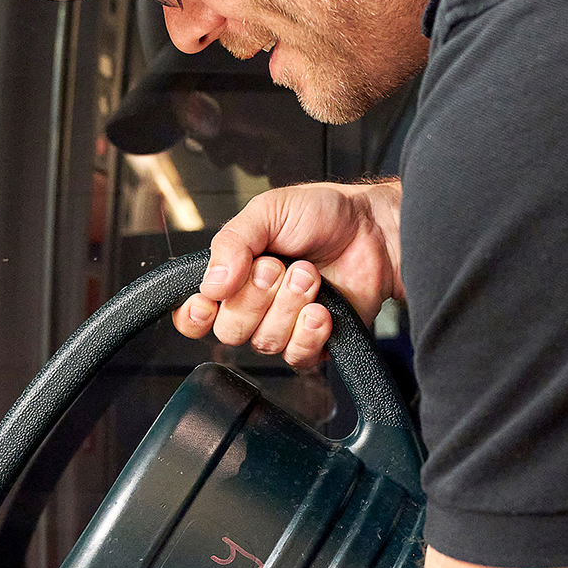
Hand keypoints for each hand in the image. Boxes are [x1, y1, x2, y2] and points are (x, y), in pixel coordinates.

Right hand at [174, 181, 402, 368]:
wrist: (374, 229)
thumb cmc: (322, 214)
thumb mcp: (268, 211)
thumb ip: (232, 241)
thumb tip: (211, 283)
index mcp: (232, 276)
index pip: (193, 315)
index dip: (196, 314)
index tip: (212, 298)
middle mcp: (252, 306)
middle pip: (229, 331)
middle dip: (256, 297)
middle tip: (279, 266)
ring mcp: (283, 326)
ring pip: (265, 342)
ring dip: (290, 306)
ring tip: (311, 275)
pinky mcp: (313, 342)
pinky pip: (297, 357)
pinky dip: (310, 332)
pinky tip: (323, 309)